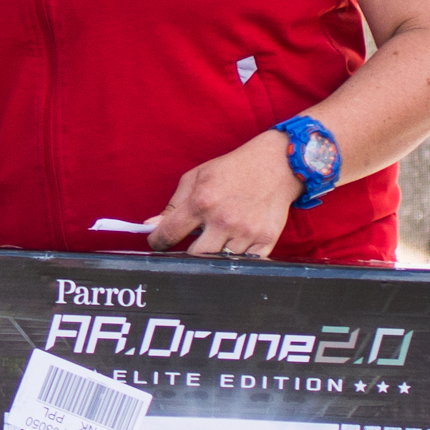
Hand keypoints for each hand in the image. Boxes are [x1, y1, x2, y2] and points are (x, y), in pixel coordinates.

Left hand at [148, 132, 303, 257]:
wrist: (278, 165)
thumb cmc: (233, 169)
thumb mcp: (197, 176)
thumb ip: (174, 203)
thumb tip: (151, 225)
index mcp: (202, 201)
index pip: (169, 233)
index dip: (158, 242)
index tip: (158, 243)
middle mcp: (223, 220)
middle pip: (193, 255)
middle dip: (188, 251)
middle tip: (192, 242)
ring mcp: (246, 233)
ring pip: (218, 261)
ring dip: (214, 253)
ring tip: (219, 236)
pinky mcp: (265, 241)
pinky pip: (243, 264)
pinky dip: (236, 259)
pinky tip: (235, 243)